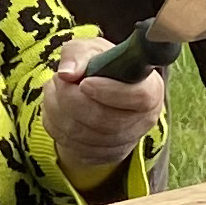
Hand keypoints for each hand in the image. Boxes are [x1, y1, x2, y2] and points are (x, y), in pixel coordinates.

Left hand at [46, 36, 168, 187]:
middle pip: (103, 119)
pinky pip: (71, 144)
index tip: (84, 82)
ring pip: (81, 133)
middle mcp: (143, 120)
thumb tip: (66, 73)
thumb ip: (78, 54)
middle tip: (60, 80)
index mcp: (150, 89)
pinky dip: (55, 124)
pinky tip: (58, 108)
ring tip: (56, 89)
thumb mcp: (91, 49)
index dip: (108, 91)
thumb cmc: (100, 66)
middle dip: (71, 97)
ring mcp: (124, 142)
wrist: (97, 91)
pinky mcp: (102, 155)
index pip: (138, 97)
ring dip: (57, 108)